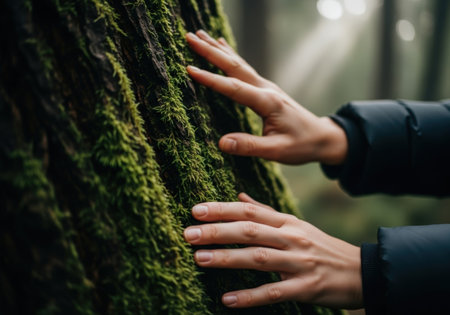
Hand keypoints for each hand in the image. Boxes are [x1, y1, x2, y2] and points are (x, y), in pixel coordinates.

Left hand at [184, 193, 362, 308]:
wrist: (360, 271)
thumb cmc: (320, 246)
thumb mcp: (295, 224)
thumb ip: (266, 211)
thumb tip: (239, 196)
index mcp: (287, 222)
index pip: (249, 211)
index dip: (222, 209)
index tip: (196, 210)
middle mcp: (291, 238)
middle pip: (250, 231)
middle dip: (218, 231)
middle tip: (189, 233)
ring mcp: (299, 263)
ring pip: (258, 258)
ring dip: (227, 258)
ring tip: (199, 258)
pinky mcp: (306, 287)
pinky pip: (275, 291)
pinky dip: (251, 295)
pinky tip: (227, 298)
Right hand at [186, 30, 346, 164]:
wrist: (323, 138)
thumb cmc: (302, 145)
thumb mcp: (276, 151)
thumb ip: (249, 146)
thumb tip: (221, 143)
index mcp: (267, 102)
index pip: (233, 88)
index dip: (211, 79)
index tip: (190, 68)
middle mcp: (266, 89)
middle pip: (234, 66)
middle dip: (210, 51)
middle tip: (189, 38)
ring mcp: (266, 87)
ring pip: (238, 63)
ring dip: (217, 49)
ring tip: (200, 35)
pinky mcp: (265, 90)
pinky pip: (244, 69)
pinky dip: (231, 55)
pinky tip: (223, 45)